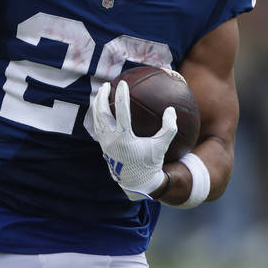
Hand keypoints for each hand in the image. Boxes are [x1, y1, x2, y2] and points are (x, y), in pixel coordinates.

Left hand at [91, 80, 176, 200]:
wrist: (136, 184)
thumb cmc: (150, 163)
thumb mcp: (162, 146)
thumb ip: (168, 128)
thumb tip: (171, 110)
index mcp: (124, 138)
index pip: (120, 111)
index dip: (121, 95)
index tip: (122, 83)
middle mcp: (111, 140)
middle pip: (101, 113)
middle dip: (102, 97)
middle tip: (106, 85)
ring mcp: (104, 144)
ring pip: (96, 120)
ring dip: (97, 105)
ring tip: (100, 94)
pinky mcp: (103, 147)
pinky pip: (98, 127)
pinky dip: (98, 116)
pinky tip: (102, 110)